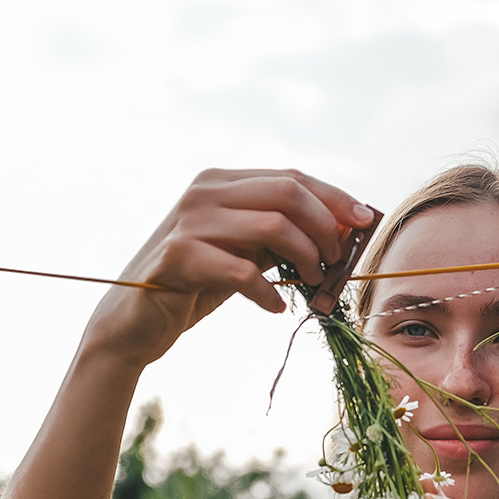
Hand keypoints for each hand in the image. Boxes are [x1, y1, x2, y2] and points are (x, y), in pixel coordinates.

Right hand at [84, 168, 374, 369]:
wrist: (133, 321)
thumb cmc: (195, 285)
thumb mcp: (241, 252)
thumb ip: (278, 236)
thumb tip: (340, 233)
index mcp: (220, 182)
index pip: (291, 177)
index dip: (335, 198)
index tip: (366, 221)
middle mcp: (204, 192)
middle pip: (288, 194)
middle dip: (326, 227)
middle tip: (336, 261)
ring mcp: (189, 222)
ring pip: (274, 227)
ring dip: (305, 259)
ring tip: (311, 284)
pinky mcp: (179, 257)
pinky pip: (243, 272)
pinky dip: (268, 293)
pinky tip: (274, 308)